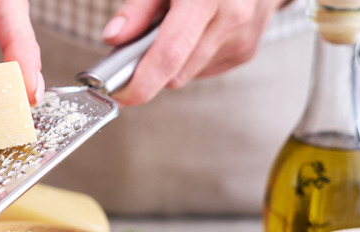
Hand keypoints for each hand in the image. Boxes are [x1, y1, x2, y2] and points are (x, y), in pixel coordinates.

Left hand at [102, 0, 288, 105]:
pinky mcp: (246, 51)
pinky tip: (198, 32)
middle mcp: (230, 19)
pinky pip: (204, 69)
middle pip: (176, 73)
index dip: (141, 82)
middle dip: (153, 68)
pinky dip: (193, 57)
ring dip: (175, 61)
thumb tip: (113, 39)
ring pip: (188, 75)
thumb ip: (137, 9)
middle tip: (142, 46)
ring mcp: (242, 39)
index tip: (120, 95)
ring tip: (178, 27)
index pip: (169, 55)